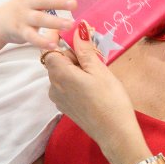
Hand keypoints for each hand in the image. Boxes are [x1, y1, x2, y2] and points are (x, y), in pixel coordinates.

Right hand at [0, 0, 75, 49]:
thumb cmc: (21, 9)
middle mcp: (27, 3)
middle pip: (43, 1)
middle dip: (58, 2)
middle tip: (74, 3)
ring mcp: (23, 18)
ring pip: (39, 19)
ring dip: (55, 22)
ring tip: (70, 24)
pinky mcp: (21, 32)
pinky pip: (32, 37)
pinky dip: (42, 41)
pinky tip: (54, 45)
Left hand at [44, 21, 147, 163]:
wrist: (115, 133)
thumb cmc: (110, 99)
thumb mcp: (99, 70)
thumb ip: (85, 49)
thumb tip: (77, 30)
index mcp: (59, 74)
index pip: (49, 49)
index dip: (59, 40)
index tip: (73, 34)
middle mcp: (53, 86)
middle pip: (56, 61)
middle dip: (72, 54)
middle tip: (94, 54)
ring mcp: (58, 98)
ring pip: (62, 73)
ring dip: (76, 67)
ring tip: (97, 71)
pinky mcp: (65, 107)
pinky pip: (66, 85)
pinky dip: (76, 79)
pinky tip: (93, 84)